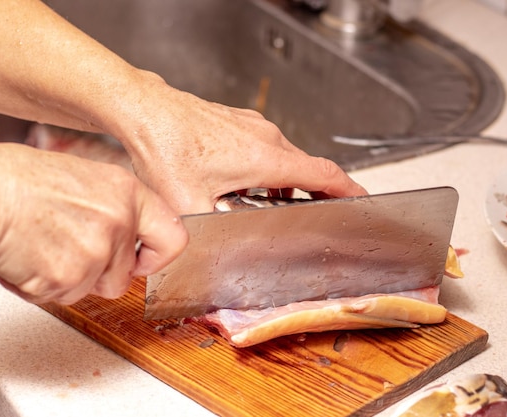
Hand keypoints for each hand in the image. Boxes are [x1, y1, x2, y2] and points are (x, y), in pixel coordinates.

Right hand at [0, 142, 187, 303]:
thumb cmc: (22, 180)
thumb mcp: (88, 179)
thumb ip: (118, 209)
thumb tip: (133, 236)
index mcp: (128, 194)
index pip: (174, 238)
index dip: (157, 257)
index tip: (143, 261)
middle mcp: (119, 222)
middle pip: (124, 277)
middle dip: (99, 274)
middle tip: (69, 249)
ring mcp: (95, 252)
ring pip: (91, 290)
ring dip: (69, 280)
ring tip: (45, 246)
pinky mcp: (67, 278)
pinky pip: (61, 297)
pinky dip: (42, 286)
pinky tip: (30, 256)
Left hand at [112, 80, 368, 212]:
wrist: (144, 110)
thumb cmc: (165, 148)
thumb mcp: (190, 204)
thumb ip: (210, 234)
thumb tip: (217, 258)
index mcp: (266, 158)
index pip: (324, 174)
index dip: (348, 190)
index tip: (362, 200)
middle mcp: (266, 138)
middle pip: (309, 168)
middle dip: (318, 192)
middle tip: (318, 213)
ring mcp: (253, 126)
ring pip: (286, 157)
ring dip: (289, 182)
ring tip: (274, 205)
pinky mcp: (238, 122)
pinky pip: (267, 147)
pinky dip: (269, 168)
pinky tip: (245, 185)